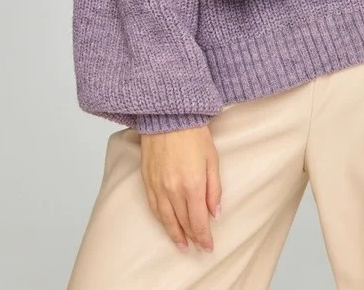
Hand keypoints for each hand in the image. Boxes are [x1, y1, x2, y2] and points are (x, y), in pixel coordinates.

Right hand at [139, 124, 221, 252]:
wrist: (168, 116)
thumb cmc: (194, 133)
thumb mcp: (212, 159)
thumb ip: (214, 189)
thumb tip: (216, 213)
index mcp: (193, 185)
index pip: (198, 221)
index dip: (204, 237)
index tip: (208, 247)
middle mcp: (173, 190)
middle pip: (183, 222)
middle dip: (192, 237)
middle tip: (199, 248)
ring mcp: (158, 186)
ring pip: (166, 219)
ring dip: (175, 234)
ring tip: (182, 244)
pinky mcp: (147, 180)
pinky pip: (154, 207)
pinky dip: (161, 219)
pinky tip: (166, 224)